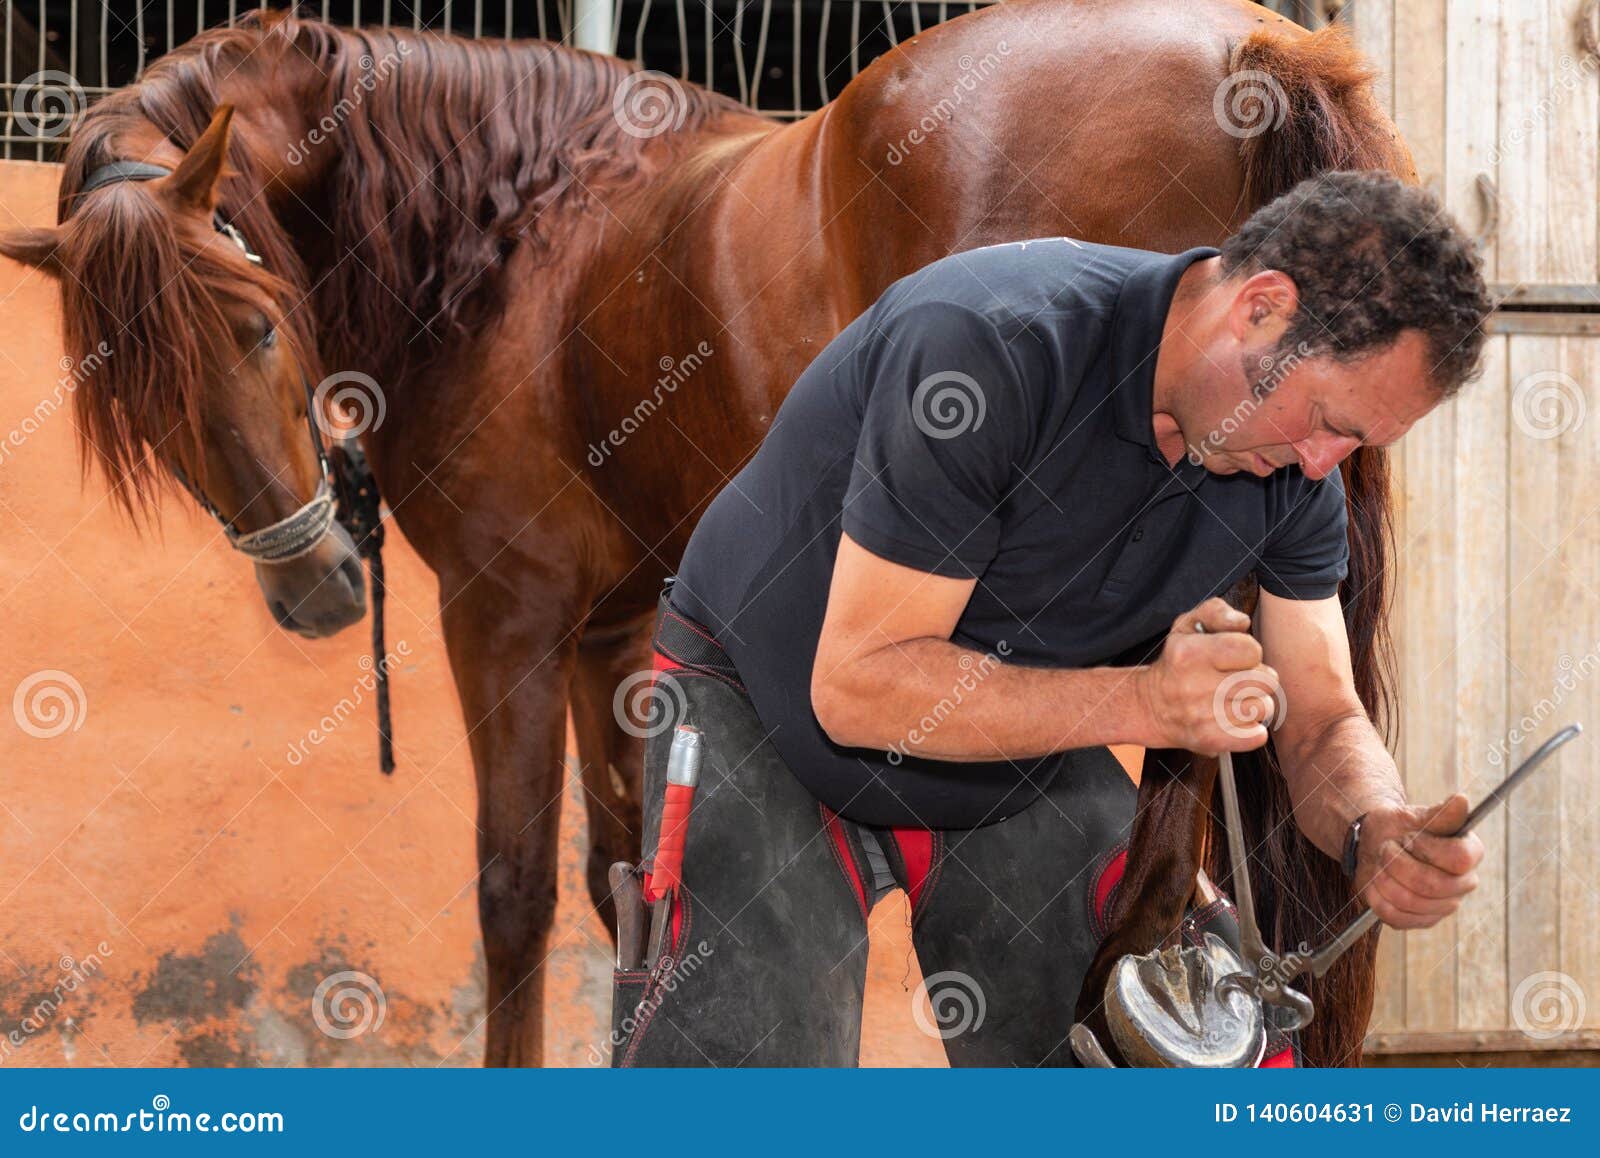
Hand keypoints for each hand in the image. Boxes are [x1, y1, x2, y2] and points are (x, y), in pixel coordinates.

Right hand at [1136, 597, 1281, 754]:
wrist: (1151, 706)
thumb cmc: (1178, 662)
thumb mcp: (1188, 625)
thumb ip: (1217, 612)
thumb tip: (1242, 622)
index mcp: (1190, 654)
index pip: (1251, 650)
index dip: (1249, 652)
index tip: (1234, 657)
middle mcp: (1194, 686)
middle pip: (1264, 680)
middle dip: (1257, 678)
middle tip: (1238, 679)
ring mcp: (1202, 717)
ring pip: (1263, 708)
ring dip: (1254, 704)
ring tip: (1235, 699)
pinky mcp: (1209, 741)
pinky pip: (1256, 736)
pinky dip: (1251, 730)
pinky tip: (1234, 720)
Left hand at [1354, 794, 1483, 929]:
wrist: (1377, 844)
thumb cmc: (1400, 827)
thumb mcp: (1416, 816)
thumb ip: (1440, 814)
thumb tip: (1462, 800)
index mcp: (1470, 853)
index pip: (1459, 859)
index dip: (1427, 848)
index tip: (1408, 837)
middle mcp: (1464, 883)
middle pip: (1432, 884)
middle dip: (1398, 863)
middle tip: (1386, 848)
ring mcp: (1445, 905)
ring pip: (1409, 901)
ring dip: (1383, 878)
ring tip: (1381, 862)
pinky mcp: (1423, 920)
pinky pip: (1395, 916)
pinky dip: (1376, 896)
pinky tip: (1378, 880)